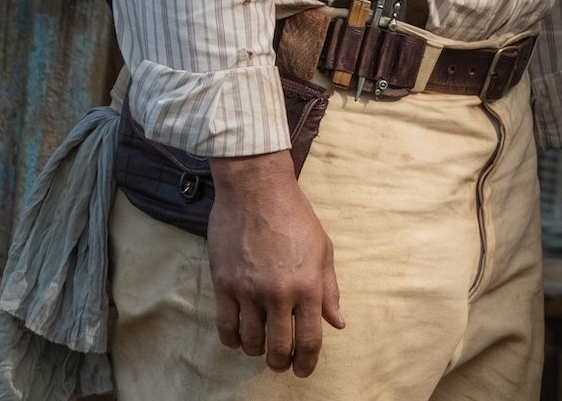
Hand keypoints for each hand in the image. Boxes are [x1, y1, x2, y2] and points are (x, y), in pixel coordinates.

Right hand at [206, 151, 344, 376]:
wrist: (256, 190)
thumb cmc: (295, 216)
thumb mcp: (322, 250)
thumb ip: (329, 290)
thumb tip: (337, 323)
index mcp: (308, 285)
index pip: (310, 339)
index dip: (307, 363)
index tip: (304, 371)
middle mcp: (278, 293)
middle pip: (278, 348)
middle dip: (281, 362)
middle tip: (281, 363)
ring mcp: (248, 290)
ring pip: (250, 342)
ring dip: (257, 351)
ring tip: (261, 347)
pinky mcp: (224, 284)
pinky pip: (225, 327)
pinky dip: (233, 340)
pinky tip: (239, 338)